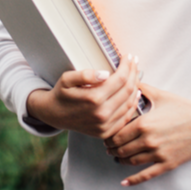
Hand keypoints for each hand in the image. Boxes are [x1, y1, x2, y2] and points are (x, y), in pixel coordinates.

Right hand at [25, 54, 140, 139]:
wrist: (54, 115)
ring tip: (136, 74)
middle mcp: (102, 114)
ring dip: (136, 86)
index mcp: (93, 99)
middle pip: (128, 90)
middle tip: (134, 62)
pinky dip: (133, 103)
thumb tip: (105, 74)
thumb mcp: (67, 79)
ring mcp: (105, 126)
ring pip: (130, 103)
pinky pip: (126, 116)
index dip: (127, 66)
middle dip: (134, 73)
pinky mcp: (107, 132)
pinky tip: (135, 92)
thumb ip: (84, 75)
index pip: (120, 79)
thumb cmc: (61, 93)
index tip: (128, 57)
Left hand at [103, 83, 190, 186]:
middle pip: (120, 149)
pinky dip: (133, 180)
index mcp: (143, 124)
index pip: (116, 134)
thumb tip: (127, 79)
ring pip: (130, 161)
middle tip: (108, 146)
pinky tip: (124, 183)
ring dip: (119, 160)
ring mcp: (157, 154)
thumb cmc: (184, 108)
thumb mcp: (160, 95)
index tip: (106, 133)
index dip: (108, 135)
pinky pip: (146, 175)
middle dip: (112, 148)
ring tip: (116, 157)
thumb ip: (141, 88)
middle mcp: (148, 141)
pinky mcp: (167, 164)